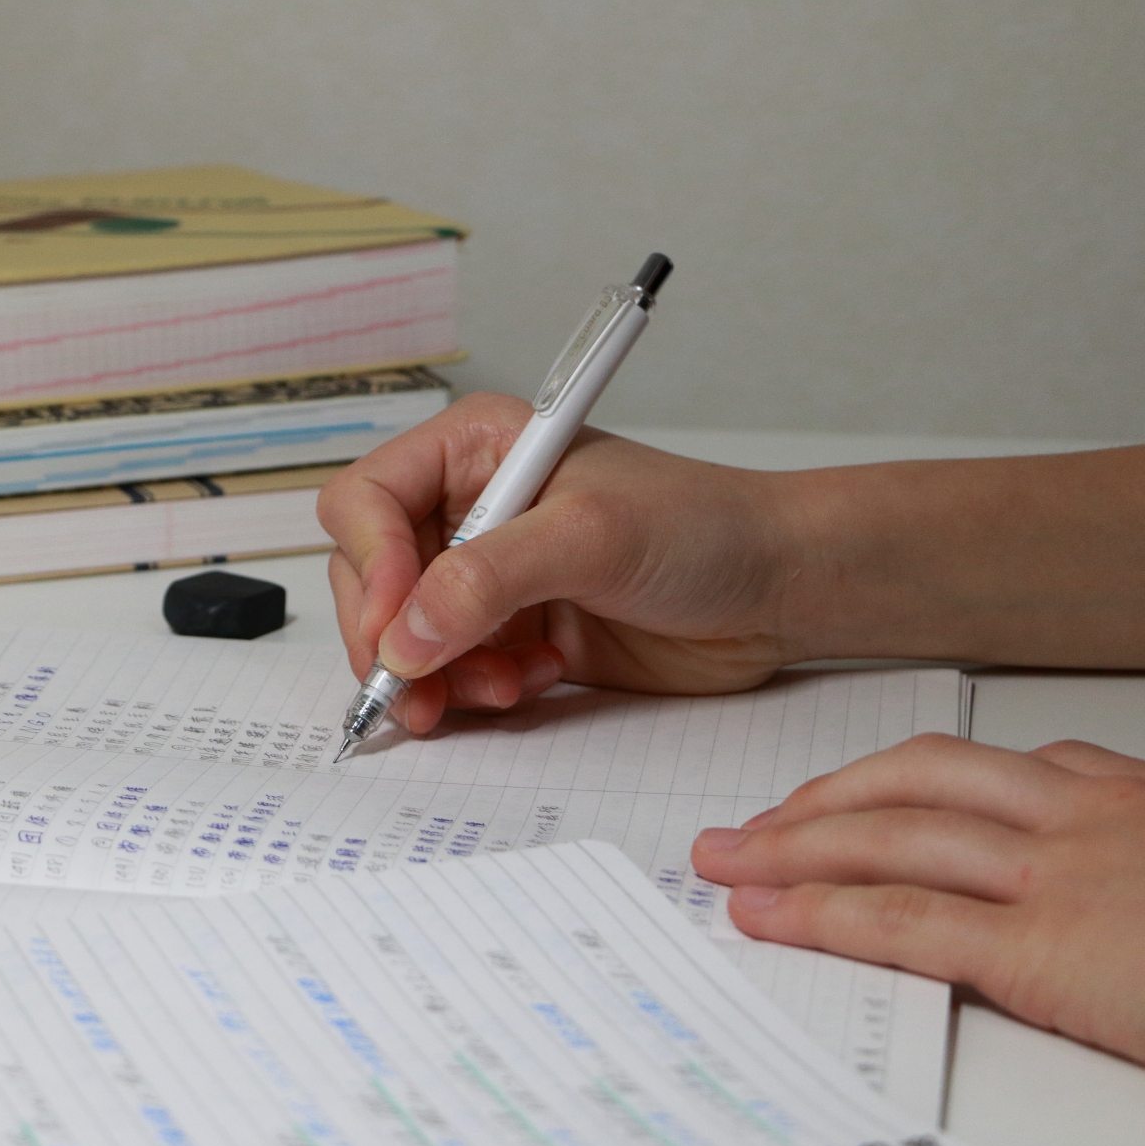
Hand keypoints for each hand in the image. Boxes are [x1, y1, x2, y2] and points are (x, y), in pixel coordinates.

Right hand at [317, 392, 804, 731]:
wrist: (776, 589)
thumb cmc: (703, 528)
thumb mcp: (590, 537)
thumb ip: (488, 581)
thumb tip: (405, 636)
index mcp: (473, 452)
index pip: (368, 502)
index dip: (371, 566)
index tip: (395, 628)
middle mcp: (469, 510)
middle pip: (372, 579)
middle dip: (393, 640)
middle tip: (417, 691)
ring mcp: (488, 577)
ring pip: (405, 638)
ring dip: (438, 677)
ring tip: (501, 688)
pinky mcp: (512, 634)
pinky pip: (451, 675)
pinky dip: (475, 693)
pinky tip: (534, 683)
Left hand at [690, 734, 1144, 1096]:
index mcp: (1139, 796)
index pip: (994, 770)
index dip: (905, 783)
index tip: (857, 797)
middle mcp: (1084, 818)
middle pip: (918, 785)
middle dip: (824, 801)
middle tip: (756, 823)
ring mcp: (1058, 876)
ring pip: (892, 838)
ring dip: (795, 848)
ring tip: (729, 862)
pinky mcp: (1046, 950)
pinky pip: (904, 921)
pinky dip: (821, 915)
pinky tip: (770, 918)